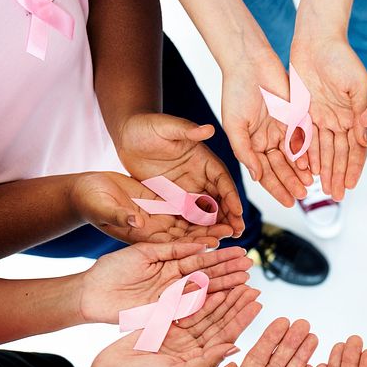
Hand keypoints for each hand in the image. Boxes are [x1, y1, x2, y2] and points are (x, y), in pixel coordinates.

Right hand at [71, 171, 230, 246]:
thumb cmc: (87, 201)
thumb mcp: (103, 209)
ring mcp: (158, 220)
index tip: (214, 248)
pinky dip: (200, 210)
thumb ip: (119, 215)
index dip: (193, 248)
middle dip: (210, 240)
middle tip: (236, 241)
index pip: (171, 247)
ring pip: (189, 226)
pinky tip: (220, 209)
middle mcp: (154, 232)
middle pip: (187, 239)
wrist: (83, 190)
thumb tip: (137, 220)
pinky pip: (184, 209)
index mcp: (141, 237)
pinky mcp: (160, 206)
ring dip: (210, 227)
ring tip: (234, 227)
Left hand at [79, 241, 251, 323]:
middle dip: (229, 271)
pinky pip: (190, 308)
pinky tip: (226, 300)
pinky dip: (208, 304)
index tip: (241, 252)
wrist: (89, 293)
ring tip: (246, 283)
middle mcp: (175, 281)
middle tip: (251, 267)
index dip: (222, 256)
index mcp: (170, 263)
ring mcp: (172, 298)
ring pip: (203, 292)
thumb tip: (202, 243)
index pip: (202, 258)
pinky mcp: (166, 314)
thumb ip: (173, 249)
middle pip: (208, 275)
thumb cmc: (111, 269)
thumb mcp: (144, 252)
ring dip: (225, 288)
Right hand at [88, 284, 260, 366]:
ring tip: (237, 281)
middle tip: (253, 286)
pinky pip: (183, 307)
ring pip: (204, 312)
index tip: (257, 304)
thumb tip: (235, 349)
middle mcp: (193, 348)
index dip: (241, 320)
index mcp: (200, 361)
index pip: (226, 337)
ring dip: (220, 296)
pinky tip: (210, 282)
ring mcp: (179, 336)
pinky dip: (196, 295)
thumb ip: (205, 362)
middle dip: (235, 304)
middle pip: (219, 321)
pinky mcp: (163, 326)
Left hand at [116, 112, 244, 237]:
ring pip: (206, 210)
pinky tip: (200, 240)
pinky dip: (196, 227)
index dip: (231, 196)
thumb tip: (210, 129)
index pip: (222, 180)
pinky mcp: (174, 198)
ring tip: (225, 240)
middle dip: (230, 215)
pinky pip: (187, 215)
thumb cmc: (147, 126)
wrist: (127, 136)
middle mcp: (200, 176)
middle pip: (219, 199)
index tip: (238, 211)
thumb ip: (187, 130)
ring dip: (216, 225)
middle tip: (238, 232)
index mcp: (204, 160)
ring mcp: (188, 189)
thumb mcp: (167, 127)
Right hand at [221, 53, 313, 206]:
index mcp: (253, 144)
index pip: (266, 172)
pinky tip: (312, 164)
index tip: (288, 202)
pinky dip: (307, 152)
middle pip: (282, 167)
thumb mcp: (235, 127)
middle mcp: (269, 139)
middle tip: (302, 195)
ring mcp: (283, 128)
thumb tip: (256, 177)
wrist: (249, 63)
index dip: (276, 188)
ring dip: (301, 171)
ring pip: (295, 156)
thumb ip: (245, 153)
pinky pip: (304, 138)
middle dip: (291, 182)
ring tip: (309, 185)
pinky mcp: (296, 116)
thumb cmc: (235, 92)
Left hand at [290, 38, 366, 200]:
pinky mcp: (304, 111)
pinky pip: (305, 138)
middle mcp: (339, 119)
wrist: (316, 39)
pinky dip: (307, 155)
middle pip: (339, 154)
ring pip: (323, 150)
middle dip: (338, 174)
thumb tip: (366, 140)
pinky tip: (308, 170)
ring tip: (323, 189)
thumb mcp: (357, 86)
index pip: (357, 148)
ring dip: (324, 170)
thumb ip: (362, 113)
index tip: (352, 185)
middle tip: (336, 195)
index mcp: (356, 115)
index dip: (355, 167)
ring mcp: (321, 117)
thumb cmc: (341, 57)